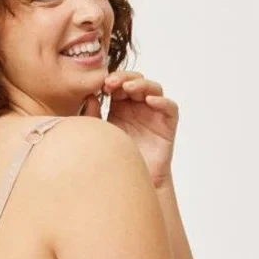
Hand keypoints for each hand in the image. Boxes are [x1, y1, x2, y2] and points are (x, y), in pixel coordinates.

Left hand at [103, 70, 178, 187]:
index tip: (102, 84)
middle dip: (125, 79)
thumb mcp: (100, 132)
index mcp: (121, 105)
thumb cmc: (114, 156)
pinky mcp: (167, 124)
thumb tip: (88, 95)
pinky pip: (170, 107)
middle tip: (112, 83)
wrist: (131, 180)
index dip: (113, 80)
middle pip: (137, 81)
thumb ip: (92, 115)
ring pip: (153, 89)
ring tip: (128, 88)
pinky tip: (149, 101)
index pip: (120, 83)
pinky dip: (162, 101)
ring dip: (142, 85)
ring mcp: (154, 112)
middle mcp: (138, 105)